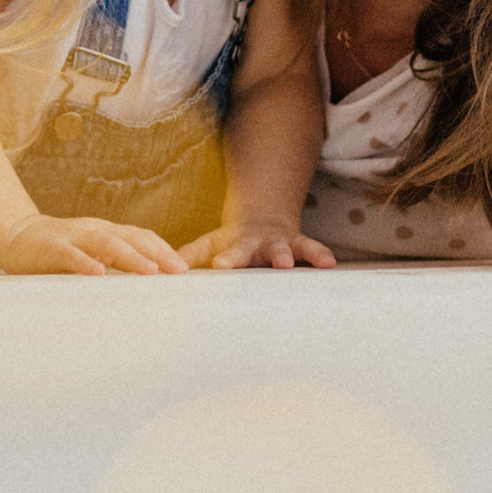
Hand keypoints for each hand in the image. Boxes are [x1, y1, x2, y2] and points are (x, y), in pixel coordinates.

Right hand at [0, 214, 190, 275]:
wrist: (16, 237)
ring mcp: (74, 236)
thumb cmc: (59, 253)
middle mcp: (95, 230)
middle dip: (159, 253)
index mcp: (107, 233)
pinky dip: (85, 262)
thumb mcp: (91, 256)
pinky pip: (71, 254)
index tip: (185, 269)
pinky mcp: (52, 247)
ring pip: (107, 242)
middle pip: (132, 237)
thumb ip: (114, 264)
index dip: (164, 250)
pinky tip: (98, 274)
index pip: (142, 237)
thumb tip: (147, 284)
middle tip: (179, 271)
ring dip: (130, 257)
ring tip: (150, 272)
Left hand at [180, 223, 337, 269]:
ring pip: (291, 248)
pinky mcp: (301, 247)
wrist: (264, 220)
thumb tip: (161, 271)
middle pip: (265, 250)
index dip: (229, 259)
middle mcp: (261, 244)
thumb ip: (190, 257)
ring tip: (298, 263)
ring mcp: (283, 244)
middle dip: (271, 256)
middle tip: (278, 263)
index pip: (232, 253)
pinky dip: (320, 256)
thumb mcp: (210, 245)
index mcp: (238, 246)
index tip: (221, 266)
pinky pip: (313, 250)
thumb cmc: (232, 243)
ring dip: (296, 255)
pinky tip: (330, 264)